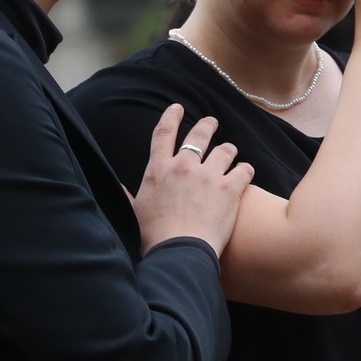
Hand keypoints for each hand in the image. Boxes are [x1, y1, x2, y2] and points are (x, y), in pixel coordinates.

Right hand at [132, 104, 254, 256]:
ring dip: (229, 150)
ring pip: (225, 150)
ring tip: (232, 153)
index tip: (177, 108)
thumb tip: (114, 185)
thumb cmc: (154, 236)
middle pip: (199, 135)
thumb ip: (127, 194)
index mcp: (159, 170)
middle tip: (212, 122)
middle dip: (207, 125)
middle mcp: (183, 166)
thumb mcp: (134, 211)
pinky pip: (244, 169)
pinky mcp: (229, 188)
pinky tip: (246, 172)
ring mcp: (208, 175)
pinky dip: (246, 170)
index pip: (163, 134)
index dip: (171, 117)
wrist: (179, 253)